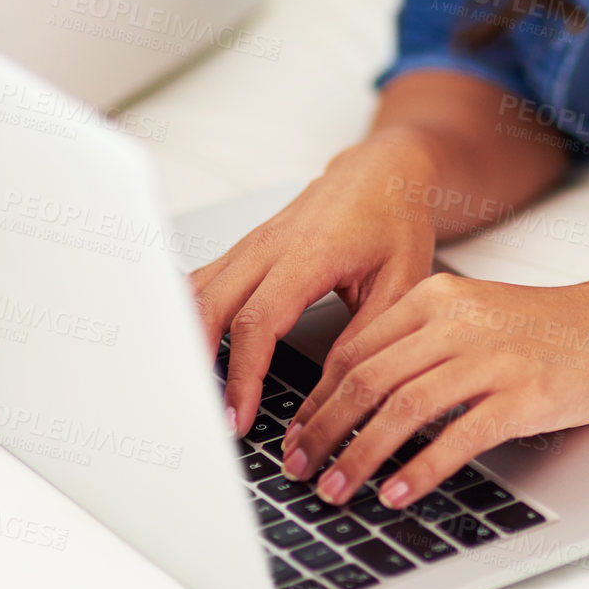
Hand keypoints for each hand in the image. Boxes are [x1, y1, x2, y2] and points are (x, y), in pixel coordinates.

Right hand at [189, 127, 440, 438]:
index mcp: (310, 252)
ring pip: (197, 292)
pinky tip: (193, 351)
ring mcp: (252, 243)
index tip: (240, 416)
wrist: (384, 172)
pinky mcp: (246, 248)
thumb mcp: (401, 282)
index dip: (244, 375)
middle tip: (209, 416)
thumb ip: (366, 335)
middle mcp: (270, 245)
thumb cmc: (395, 220)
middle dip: (202, 365)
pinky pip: (204, 282)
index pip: (258, 321)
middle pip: (211, 306)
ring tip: (194, 391)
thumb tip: (333, 390)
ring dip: (188, 341)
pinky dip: (191, 318)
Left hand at [275, 274, 588, 510]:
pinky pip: (459, 436)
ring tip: (338, 488)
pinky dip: (421, 469)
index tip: (296, 435)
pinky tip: (399, 492)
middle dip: (325, 431)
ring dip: (362, 456)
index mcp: (434, 297)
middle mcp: (458, 321)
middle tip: (300, 468)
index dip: (316, 400)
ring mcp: (491, 356)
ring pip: (405, 409)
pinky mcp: (523, 393)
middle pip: (368, 380)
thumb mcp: (468, 316)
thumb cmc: (537, 329)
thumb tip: (347, 398)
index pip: (354, 351)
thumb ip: (414, 344)